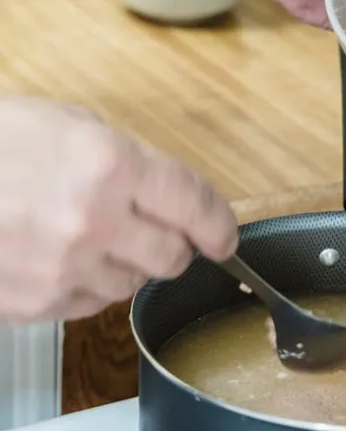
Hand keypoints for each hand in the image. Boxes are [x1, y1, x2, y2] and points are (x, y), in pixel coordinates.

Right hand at [0, 97, 236, 323]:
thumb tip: (169, 196)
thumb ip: (129, 162)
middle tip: (154, 230)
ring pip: (132, 286)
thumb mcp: (69, 124)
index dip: (219, 225)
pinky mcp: (36, 305)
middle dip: (172, 245)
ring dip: (125, 265)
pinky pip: (88, 305)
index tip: (224, 236)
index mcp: (112, 166)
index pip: (195, 205)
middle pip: (172, 258)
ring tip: (86, 234)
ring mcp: (64, 269)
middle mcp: (96, 222)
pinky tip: (58, 256)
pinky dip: (86, 285)